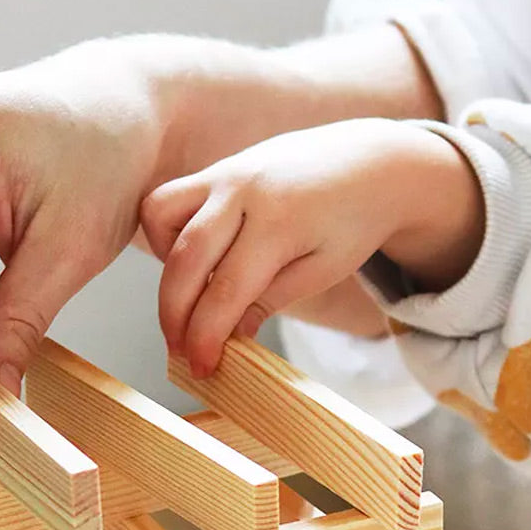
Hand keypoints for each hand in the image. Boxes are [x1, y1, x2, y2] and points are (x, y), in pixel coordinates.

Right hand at [139, 118, 483, 375]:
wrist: (370, 162)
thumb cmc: (352, 221)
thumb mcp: (324, 269)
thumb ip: (272, 298)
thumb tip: (229, 335)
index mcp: (281, 221)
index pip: (228, 288)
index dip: (207, 334)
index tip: (201, 367)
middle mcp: (244, 189)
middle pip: (185, 258)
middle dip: (174, 313)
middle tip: (181, 351)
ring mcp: (225, 171)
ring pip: (160, 214)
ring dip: (164, 263)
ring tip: (191, 294)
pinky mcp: (217, 167)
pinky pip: (170, 199)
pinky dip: (169, 233)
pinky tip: (199, 260)